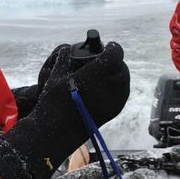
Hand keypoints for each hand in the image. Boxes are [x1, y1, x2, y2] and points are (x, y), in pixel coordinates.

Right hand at [0, 42, 129, 178]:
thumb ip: (64, 58)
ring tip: (105, 73)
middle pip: (121, 66)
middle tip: (104, 60)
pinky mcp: (116, 110)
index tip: (106, 46)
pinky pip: (122, 92)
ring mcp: (116, 98)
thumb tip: (67, 48)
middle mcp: (112, 84)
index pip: (115, 52)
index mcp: (99, 71)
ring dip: (117, 73)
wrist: (59, 131)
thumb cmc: (54, 101)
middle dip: (114, 61)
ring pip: (124, 79)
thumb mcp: (55, 75)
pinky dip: (117, 87)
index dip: (111, 47)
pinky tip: (105, 87)